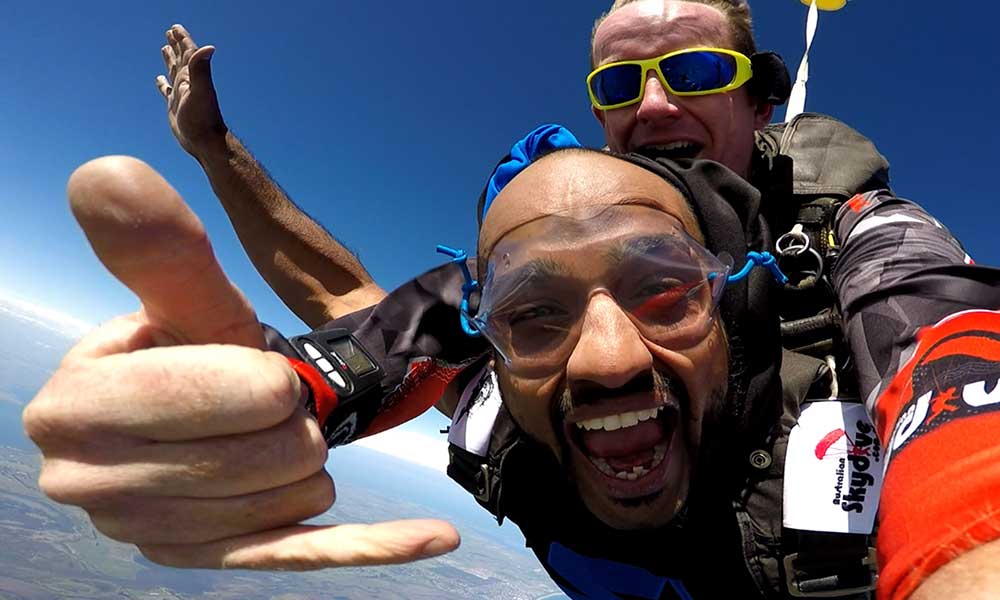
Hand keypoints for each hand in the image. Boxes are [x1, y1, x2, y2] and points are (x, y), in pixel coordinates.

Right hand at [22, 156, 458, 568]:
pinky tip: (437, 537)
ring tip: (277, 437)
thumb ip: (157, 248)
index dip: (254, 378)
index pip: (196, 397)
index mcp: (73, 409)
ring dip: (308, 461)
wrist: (209, 415)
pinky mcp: (219, 564)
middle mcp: (94, 485)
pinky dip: (379, 544)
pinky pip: (308, 554)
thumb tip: (114, 170)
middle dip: (290, 420)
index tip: (269, 370)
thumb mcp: (182, 302)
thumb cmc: (192, 348)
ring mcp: (156, 536)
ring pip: (291, 503)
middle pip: (256, 457)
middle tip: (278, 403)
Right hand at [156, 25, 227, 157]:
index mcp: (192, 76)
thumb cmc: (203, 119)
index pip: (188, 52)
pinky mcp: (175, 106)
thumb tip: (209, 47)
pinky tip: (159, 80)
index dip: (182, 39)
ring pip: (173, 71)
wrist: (204, 142)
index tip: (175, 27)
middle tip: (171, 31)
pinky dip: (162, 84)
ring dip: (169, 59)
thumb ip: (201, 69)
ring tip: (164, 48)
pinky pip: (166, 91)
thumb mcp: (200, 91)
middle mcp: (188, 83)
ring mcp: (181, 94)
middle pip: (181, 58)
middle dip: (176, 44)